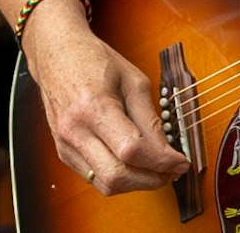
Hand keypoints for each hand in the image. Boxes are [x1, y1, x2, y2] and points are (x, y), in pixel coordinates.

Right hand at [21, 2, 189, 193]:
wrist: (57, 55)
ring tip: (157, 170)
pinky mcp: (63, 152)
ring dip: (135, 183)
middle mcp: (74, 131)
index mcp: (93, 107)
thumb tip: (167, 150)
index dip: (161, 161)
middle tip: (172, 171)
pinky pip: (94, 177)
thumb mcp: (134, 81)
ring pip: (104, 184)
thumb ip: (150, 118)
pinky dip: (119, 177)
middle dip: (150, 180)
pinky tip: (135, 165)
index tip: (182, 162)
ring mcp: (65, 145)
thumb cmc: (95, 61)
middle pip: (116, 176)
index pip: (131, 150)